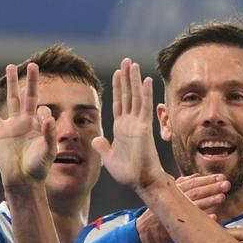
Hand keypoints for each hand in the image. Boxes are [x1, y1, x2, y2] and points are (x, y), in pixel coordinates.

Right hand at [0, 63, 55, 188]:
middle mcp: (27, 121)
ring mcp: (13, 125)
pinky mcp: (0, 131)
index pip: (44, 109)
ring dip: (11, 83)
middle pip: (28, 96)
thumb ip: (49, 134)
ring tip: (11, 67)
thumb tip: (49, 117)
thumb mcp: (48, 151)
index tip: (44, 120)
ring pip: (12, 99)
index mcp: (40, 125)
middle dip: (31, 81)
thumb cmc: (38, 167)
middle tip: (33, 64)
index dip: (45, 111)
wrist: (22, 179)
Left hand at [92, 58, 167, 192]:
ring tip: (132, 63)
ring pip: (135, 96)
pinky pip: (144, 106)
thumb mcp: (109, 158)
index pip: (119, 103)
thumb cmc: (128, 173)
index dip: (118, 88)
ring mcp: (138, 124)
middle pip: (128, 95)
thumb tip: (96, 138)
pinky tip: (146, 79)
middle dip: (126, 78)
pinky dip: (145, 92)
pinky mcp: (144, 127)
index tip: (118, 73)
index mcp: (121, 129)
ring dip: (134, 80)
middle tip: (126, 61)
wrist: (141, 181)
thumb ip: (103, 147)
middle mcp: (130, 123)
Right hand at [136, 174, 228, 242]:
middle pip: (194, 191)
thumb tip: (195, 176)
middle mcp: (171, 201)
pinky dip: (201, 219)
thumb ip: (180, 186)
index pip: (191, 183)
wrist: (141, 236)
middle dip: (211, 186)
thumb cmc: (155, 217)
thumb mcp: (165, 196)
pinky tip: (214, 217)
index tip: (221, 176)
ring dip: (208, 200)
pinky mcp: (171, 229)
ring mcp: (171, 215)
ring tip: (222, 197)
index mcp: (170, 192)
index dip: (206, 179)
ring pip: (192, 205)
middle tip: (226, 183)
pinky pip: (188, 224)